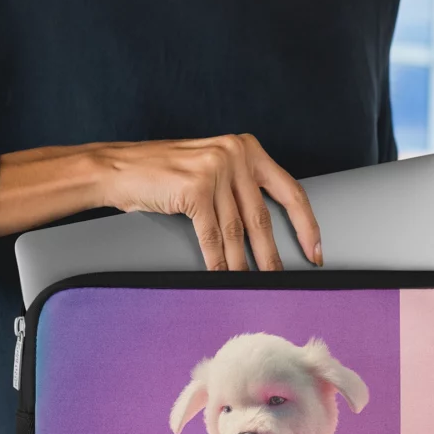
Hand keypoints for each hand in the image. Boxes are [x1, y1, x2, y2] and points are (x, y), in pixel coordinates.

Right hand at [92, 132, 322, 271]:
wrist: (118, 168)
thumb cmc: (163, 173)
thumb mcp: (211, 168)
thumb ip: (239, 187)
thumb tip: (264, 231)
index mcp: (247, 148)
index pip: (289, 190)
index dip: (306, 224)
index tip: (314, 250)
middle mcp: (235, 154)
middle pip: (262, 217)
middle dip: (272, 255)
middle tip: (282, 279)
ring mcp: (215, 170)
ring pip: (236, 231)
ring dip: (244, 264)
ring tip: (251, 284)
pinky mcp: (195, 188)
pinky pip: (211, 236)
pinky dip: (217, 261)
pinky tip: (222, 276)